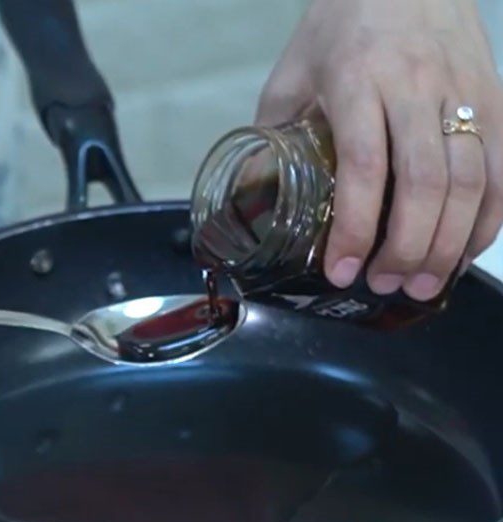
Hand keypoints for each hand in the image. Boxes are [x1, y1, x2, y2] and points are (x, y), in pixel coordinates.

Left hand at [257, 0, 502, 300]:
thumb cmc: (342, 23)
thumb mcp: (293, 73)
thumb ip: (273, 133)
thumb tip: (252, 194)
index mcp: (359, 81)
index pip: (364, 167)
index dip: (356, 227)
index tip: (342, 271)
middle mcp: (418, 87)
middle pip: (425, 183)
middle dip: (408, 248)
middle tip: (384, 286)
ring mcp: (465, 91)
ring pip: (471, 180)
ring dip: (449, 244)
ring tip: (422, 285)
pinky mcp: (496, 97)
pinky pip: (502, 168)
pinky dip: (488, 218)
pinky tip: (463, 251)